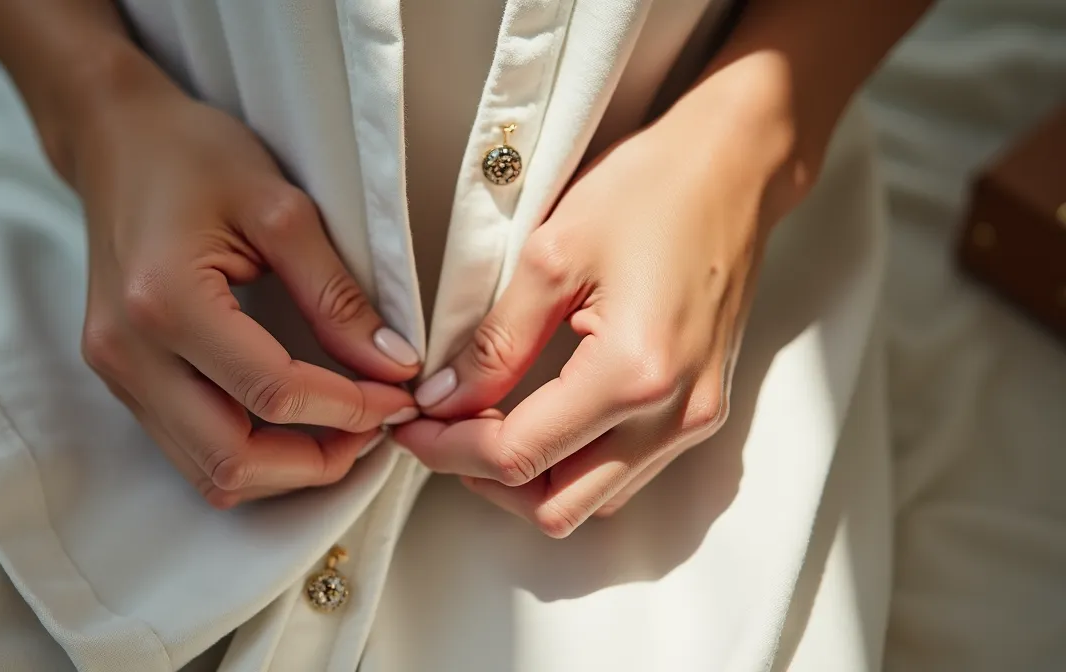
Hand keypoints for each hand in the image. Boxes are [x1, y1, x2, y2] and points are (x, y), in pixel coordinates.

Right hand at [71, 73, 420, 508]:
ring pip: (209, 474)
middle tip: (375, 428)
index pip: (271, 392)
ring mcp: (117, 373)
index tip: (400, 395)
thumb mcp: (281, 207)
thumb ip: (337, 292)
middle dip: (317, 462)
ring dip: (285, 470)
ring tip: (343, 429)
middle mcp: (129, 352)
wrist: (115, 142)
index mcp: (166, 301)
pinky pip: (190, 451)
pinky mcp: (121, 380)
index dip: (349, 408)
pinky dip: (251, 454)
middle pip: (233, 462)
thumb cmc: (193, 156)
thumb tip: (393, 364)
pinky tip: (295, 422)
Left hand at [396, 93, 796, 536]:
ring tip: (483, 424)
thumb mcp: (551, 256)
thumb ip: (494, 342)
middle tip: (441, 432)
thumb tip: (444, 398)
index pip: (519, 454)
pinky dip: (572, 462)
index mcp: (634, 373)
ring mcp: (695, 418)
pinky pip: (626, 472)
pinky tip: (537, 417)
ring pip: (593, 501)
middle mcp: (674, 414)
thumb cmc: (653, 189)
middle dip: (485, 479)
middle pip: (557, 506)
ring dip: (530, 477)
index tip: (410, 425)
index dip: (448, 450)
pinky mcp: (701, 409)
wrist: (735, 167)